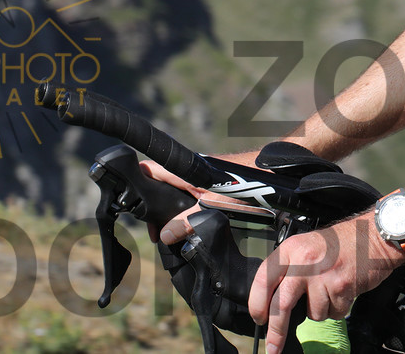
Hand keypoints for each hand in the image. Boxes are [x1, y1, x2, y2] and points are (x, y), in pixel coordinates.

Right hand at [141, 151, 259, 243]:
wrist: (269, 176)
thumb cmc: (244, 184)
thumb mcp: (212, 205)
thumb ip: (188, 220)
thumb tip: (165, 234)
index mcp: (184, 171)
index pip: (150, 170)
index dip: (138, 183)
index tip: (135, 208)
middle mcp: (189, 173)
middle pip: (161, 187)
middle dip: (155, 208)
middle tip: (156, 232)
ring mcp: (199, 179)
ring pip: (176, 195)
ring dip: (171, 213)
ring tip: (169, 234)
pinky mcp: (210, 187)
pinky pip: (190, 199)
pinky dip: (186, 213)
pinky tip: (189, 228)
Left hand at [250, 214, 404, 353]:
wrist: (375, 235)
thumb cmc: (343, 242)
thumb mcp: (308, 246)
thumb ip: (290, 268)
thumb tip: (273, 301)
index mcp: (291, 249)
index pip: (263, 280)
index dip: (257, 304)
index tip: (259, 319)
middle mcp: (304, 261)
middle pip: (281, 305)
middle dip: (276, 331)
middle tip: (273, 347)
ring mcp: (323, 275)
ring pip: (313, 312)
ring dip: (322, 308)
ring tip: (331, 288)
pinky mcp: (341, 286)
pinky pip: (333, 312)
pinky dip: (338, 307)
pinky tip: (343, 289)